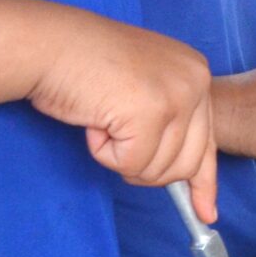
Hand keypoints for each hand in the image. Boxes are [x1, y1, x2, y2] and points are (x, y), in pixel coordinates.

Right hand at [25, 8, 217, 220]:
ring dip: (120, 156)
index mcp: (195, 72)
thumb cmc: (81, 67)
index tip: (206, 213)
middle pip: (186, 164)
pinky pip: (131, 164)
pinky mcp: (152, 112)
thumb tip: (188, 182)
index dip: (203, 181)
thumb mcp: (139, 89)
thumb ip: (167, 124)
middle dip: (146, 168)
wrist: (47, 43)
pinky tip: (94, 121)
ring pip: (157, 169)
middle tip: (115, 143)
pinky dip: (105, 153)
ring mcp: (177, 95)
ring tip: (102, 119)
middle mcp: (196, 80)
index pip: (208, 141)